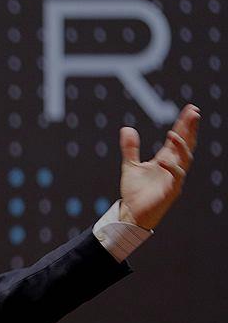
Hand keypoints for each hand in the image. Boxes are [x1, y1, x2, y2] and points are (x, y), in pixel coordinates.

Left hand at [118, 104, 199, 229]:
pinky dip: (171, 168)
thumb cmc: (135, 192)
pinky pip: (175, 177)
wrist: (132, 214)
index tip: (191, 109)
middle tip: (194, 112)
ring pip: (184, 159)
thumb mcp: (130, 166)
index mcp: (166, 159)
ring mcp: (174, 178)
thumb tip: (127, 128)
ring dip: (181, 146)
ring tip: (174, 133)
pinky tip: (162, 160)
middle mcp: (173, 167)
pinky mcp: (171, 191)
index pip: (178, 138)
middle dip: (190, 129)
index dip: (184, 124)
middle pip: (187, 144)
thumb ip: (130, 148)